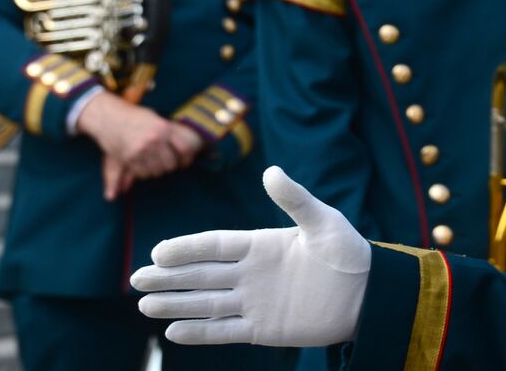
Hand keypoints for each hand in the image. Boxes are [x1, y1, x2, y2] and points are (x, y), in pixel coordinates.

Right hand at [97, 124, 203, 200]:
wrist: (108, 117)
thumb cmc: (135, 117)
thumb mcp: (156, 119)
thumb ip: (169, 133)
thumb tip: (185, 151)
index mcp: (164, 128)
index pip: (185, 148)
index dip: (187, 158)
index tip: (185, 162)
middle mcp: (155, 139)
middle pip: (170, 164)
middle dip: (169, 166)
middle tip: (165, 163)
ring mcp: (141, 149)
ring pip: (156, 170)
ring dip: (156, 171)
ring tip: (152, 164)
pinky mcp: (128, 157)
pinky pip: (141, 173)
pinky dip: (143, 173)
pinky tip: (142, 166)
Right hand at [131, 166, 371, 346]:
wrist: (369, 293)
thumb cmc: (348, 252)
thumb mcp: (323, 221)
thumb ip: (295, 199)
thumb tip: (270, 171)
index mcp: (261, 245)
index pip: (214, 245)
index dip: (186, 248)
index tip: (157, 251)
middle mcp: (251, 273)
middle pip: (201, 275)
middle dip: (169, 277)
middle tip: (136, 280)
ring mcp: (255, 302)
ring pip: (206, 303)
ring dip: (176, 305)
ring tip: (144, 305)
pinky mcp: (263, 329)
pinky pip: (225, 332)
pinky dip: (200, 333)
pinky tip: (173, 333)